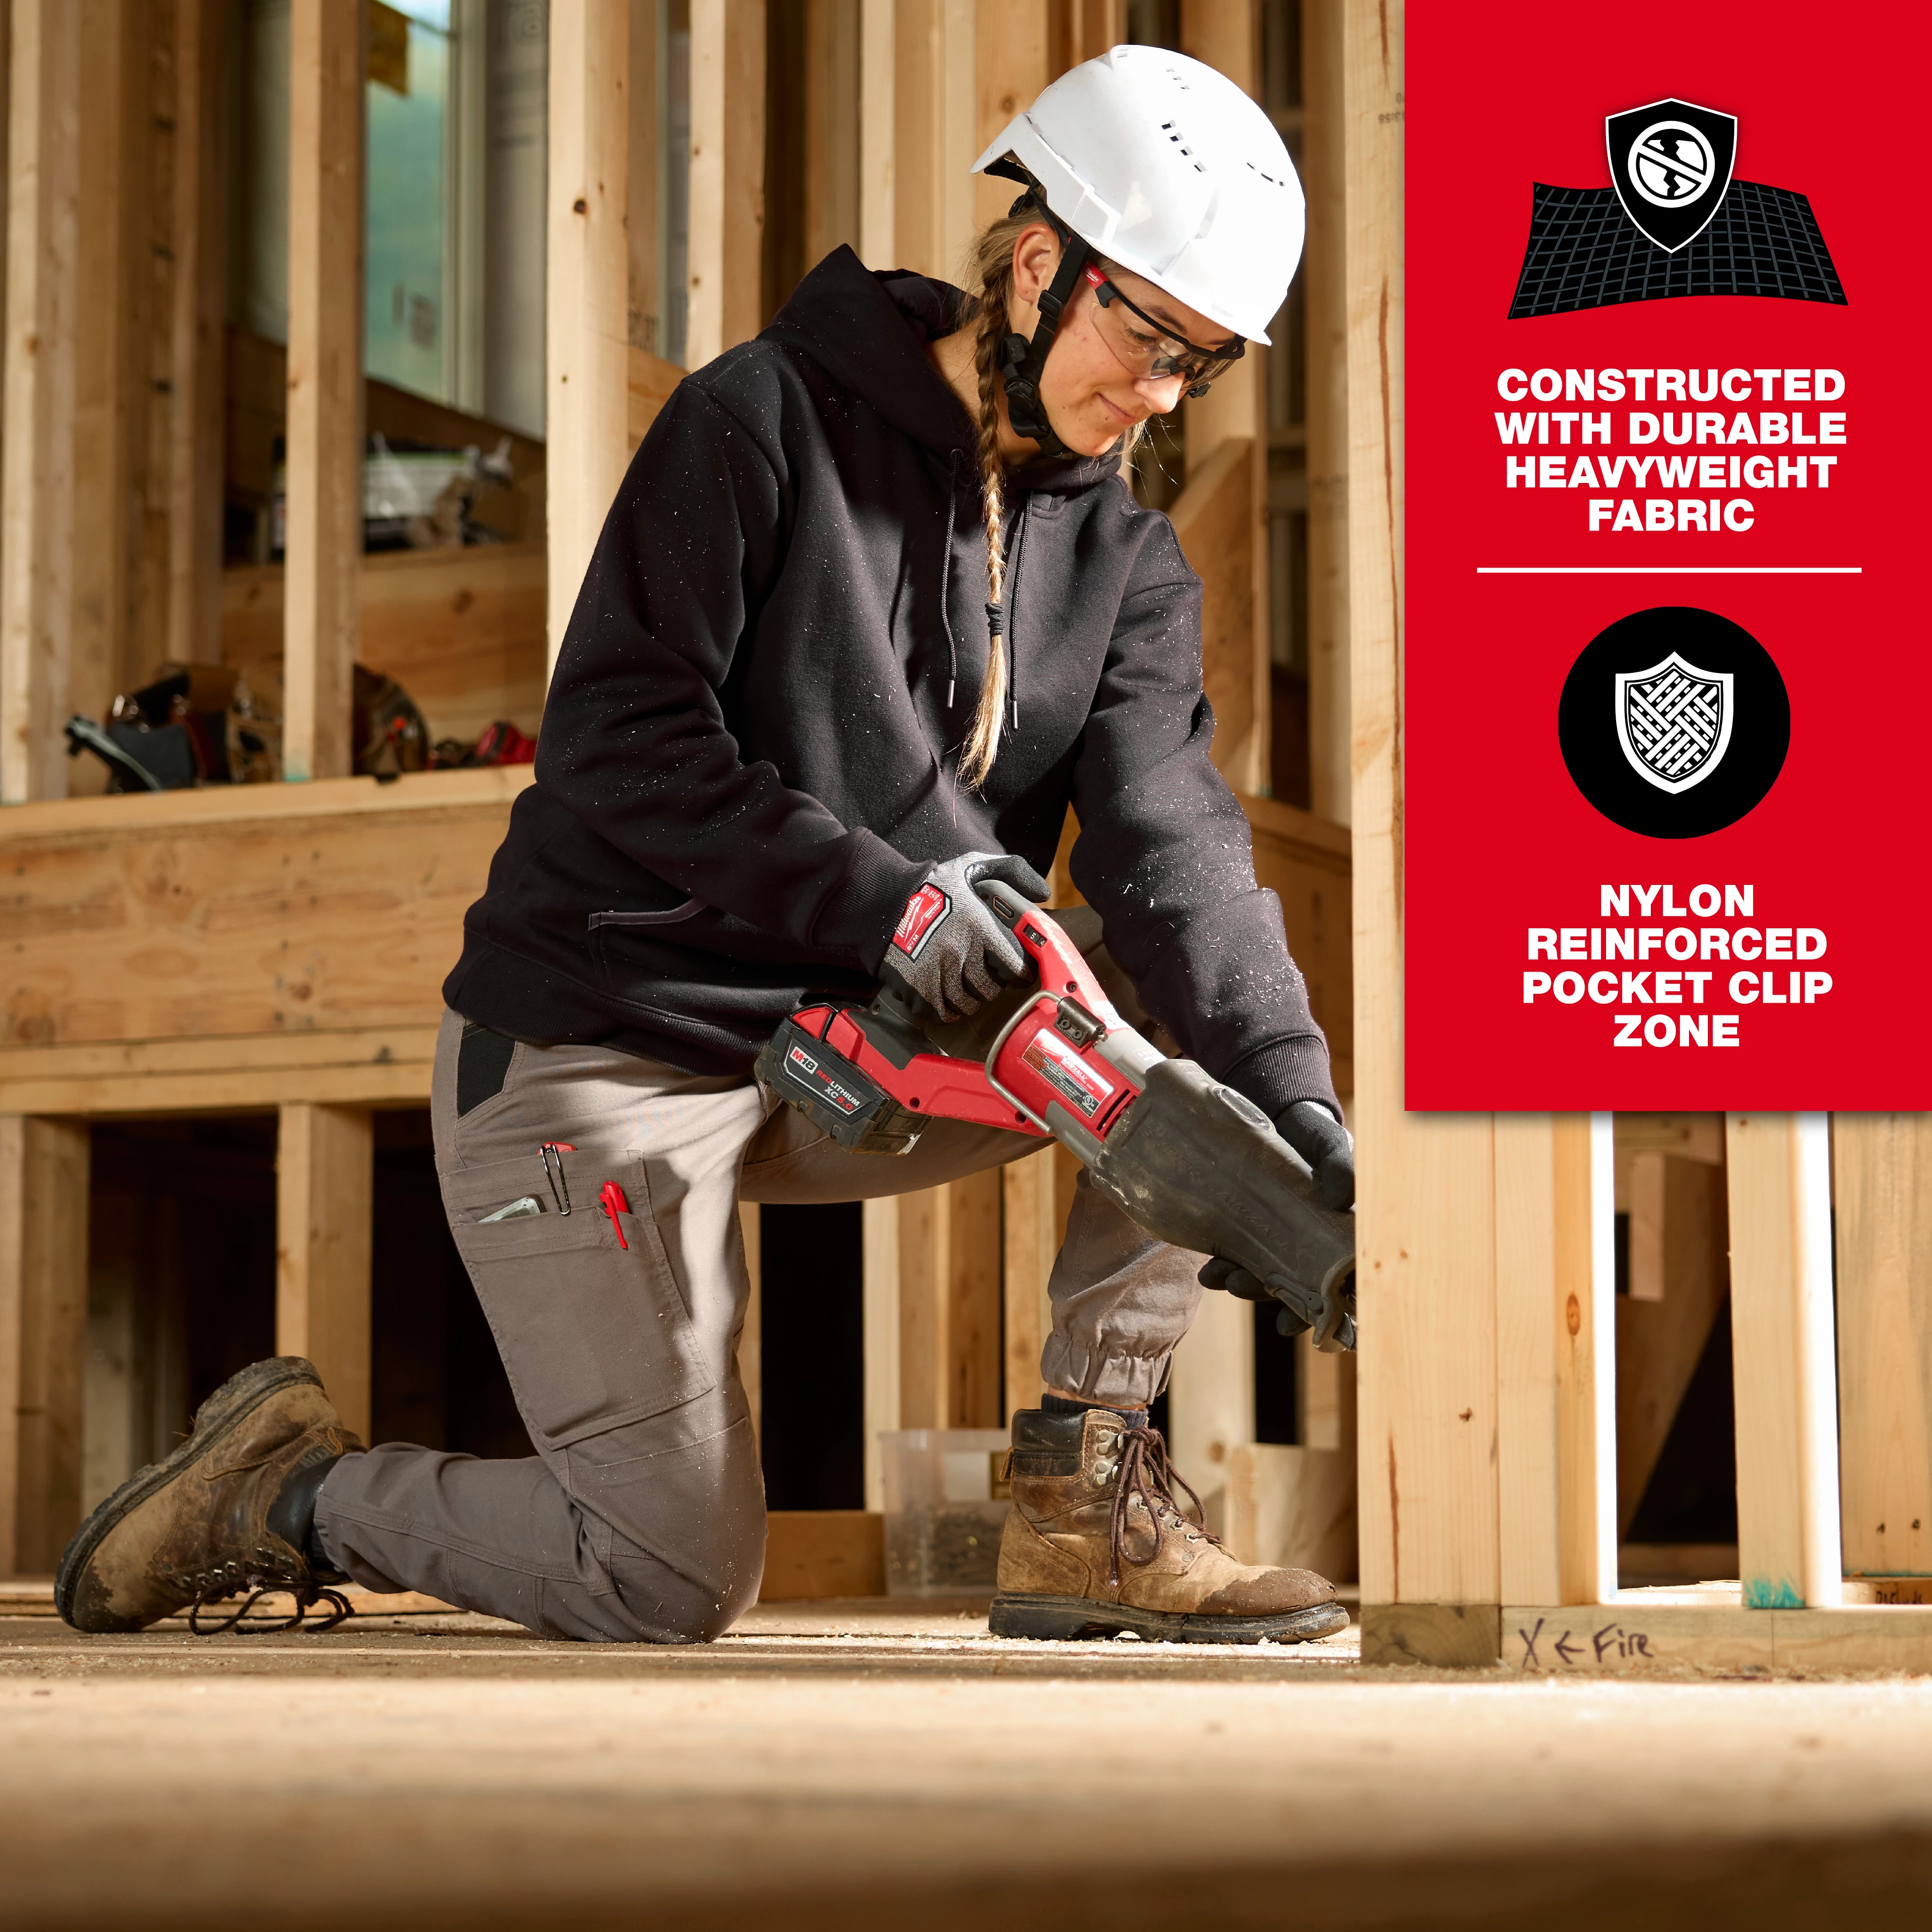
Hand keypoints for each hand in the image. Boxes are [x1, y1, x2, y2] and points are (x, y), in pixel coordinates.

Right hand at [880, 851, 1049, 1020]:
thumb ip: (1011, 870)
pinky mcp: (916, 988)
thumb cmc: (933, 885)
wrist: (884, 900)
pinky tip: (945, 997)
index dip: (1019, 972)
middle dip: (991, 985)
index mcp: (979, 926)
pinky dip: (947, 1010)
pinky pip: (942, 1014)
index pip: (1015, 966)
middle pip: (990, 989)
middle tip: (985, 977)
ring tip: (965, 987)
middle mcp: (960, 952)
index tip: (1016, 972)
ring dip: (969, 999)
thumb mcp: (972, 866)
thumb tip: (1043, 892)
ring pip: (967, 1004)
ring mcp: (937, 973)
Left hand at [1196, 1103, 1352, 1335]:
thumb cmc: (1309, 1132)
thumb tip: (1341, 1196)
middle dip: (1270, 1294)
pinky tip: (1209, 1271)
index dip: (1325, 1307)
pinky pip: (1241, 1256)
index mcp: (1342, 1230)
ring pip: (1267, 1274)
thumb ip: (1339, 1162)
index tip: (1296, 1321)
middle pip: (1299, 1283)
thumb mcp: (1326, 1141)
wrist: (1272, 1109)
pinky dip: (1225, 1265)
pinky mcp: (1252, 1232)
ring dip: (1243, 1282)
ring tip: (1216, 1278)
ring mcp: (1282, 1239)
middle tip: (1242, 1287)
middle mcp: (1314, 1243)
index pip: (1341, 1276)